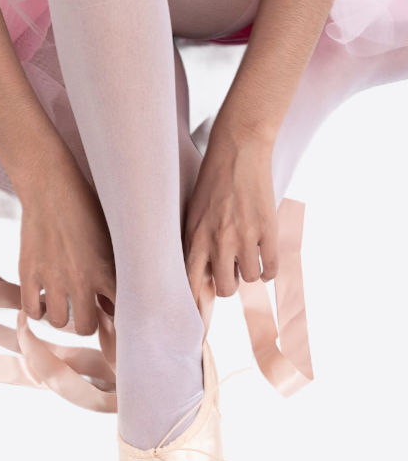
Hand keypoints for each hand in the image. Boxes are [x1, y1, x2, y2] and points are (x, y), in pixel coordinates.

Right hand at [17, 161, 115, 334]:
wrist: (51, 188)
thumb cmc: (86, 207)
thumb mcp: (111, 238)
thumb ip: (114, 270)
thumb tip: (113, 300)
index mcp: (106, 271)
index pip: (120, 314)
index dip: (119, 322)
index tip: (116, 321)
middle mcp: (80, 280)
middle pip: (86, 328)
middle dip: (88, 323)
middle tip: (87, 313)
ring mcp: (52, 279)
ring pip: (58, 323)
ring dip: (62, 317)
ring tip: (64, 305)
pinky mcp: (28, 274)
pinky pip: (31, 310)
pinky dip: (37, 311)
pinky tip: (43, 301)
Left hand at [184, 135, 278, 296]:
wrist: (238, 150)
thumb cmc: (210, 183)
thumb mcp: (192, 214)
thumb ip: (195, 243)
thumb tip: (200, 275)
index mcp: (195, 238)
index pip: (189, 282)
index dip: (193, 300)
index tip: (195, 310)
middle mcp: (219, 241)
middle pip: (224, 288)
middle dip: (228, 285)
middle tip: (230, 273)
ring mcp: (245, 236)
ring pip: (251, 279)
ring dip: (250, 273)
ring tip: (247, 258)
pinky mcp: (268, 228)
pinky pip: (272, 267)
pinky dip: (270, 269)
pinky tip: (265, 260)